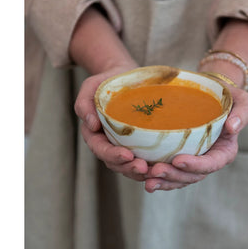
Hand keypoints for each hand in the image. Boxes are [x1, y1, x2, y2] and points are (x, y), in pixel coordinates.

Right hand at [74, 64, 150, 180]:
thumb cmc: (106, 81)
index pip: (100, 149)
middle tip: (143, 168)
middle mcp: (108, 143)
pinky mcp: (138, 144)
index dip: (112, 155)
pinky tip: (163, 167)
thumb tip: (91, 124)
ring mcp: (123, 145)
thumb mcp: (90, 86)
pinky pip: (143, 159)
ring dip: (141, 172)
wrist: (124, 75)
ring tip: (155, 171)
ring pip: (129, 166)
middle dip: (128, 168)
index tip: (127, 155)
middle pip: (115, 163)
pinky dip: (151, 166)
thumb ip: (84, 103)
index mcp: (94, 133)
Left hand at [144, 85, 247, 191]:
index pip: (212, 163)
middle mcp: (208, 160)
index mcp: (224, 151)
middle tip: (155, 171)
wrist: (209, 94)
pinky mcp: (179, 157)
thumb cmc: (226, 97)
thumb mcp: (241, 100)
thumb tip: (232, 128)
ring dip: (163, 181)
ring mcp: (193, 161)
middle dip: (174, 175)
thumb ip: (242, 113)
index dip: (196, 165)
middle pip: (192, 176)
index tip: (179, 160)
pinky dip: (158, 177)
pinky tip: (144, 177)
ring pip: (179, 178)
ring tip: (147, 180)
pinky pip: (169, 172)